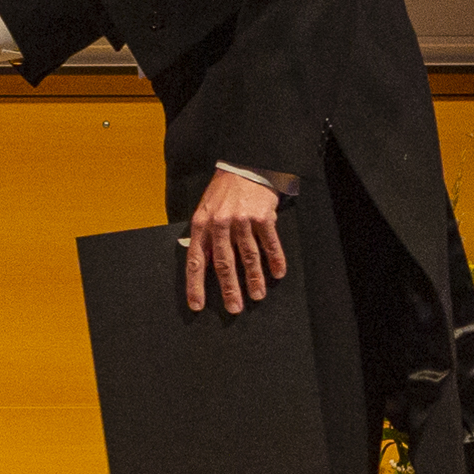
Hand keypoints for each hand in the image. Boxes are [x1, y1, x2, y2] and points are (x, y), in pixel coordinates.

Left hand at [182, 166, 288, 315]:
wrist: (244, 165)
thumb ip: (203, 235)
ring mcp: (242, 220)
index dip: (196, 285)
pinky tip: (278, 273)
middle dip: (229, 289)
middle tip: (234, 308)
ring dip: (254, 279)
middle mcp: (220, 224)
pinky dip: (275, 260)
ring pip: (248, 256)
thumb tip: (200, 264)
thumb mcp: (204, 210)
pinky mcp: (262, 216)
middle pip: (224, 263)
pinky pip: (270, 243)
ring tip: (257, 295)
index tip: (197, 305)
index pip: (196, 260)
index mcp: (201, 224)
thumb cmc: (223, 192)